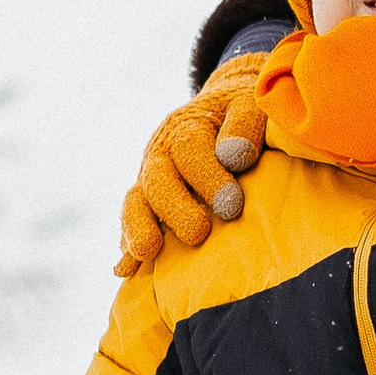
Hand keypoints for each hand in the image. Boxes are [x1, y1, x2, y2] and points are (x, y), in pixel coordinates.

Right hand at [116, 56, 270, 274]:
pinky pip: (132, 225)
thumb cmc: (243, 114)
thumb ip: (244, 125)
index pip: (190, 148)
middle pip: (158, 181)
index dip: (207, 176)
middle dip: (175, 209)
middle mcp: (161, 154)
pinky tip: (125, 269)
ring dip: (138, 228)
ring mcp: (150, 180)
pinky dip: (127, 247)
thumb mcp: (250, 105)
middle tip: (199, 233)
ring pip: (135, 203)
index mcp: (187, 127)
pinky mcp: (147, 205)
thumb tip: (233, 156)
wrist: (222, 110)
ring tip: (147, 252)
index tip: (231, 204)